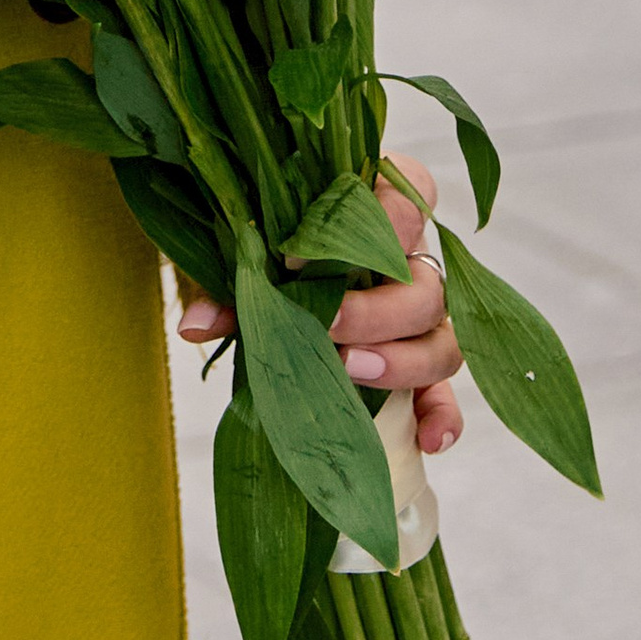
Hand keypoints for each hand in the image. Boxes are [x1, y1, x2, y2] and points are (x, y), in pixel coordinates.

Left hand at [176, 150, 464, 457]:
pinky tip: (428, 439)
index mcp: (379, 206)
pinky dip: (441, 416)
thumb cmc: (270, 242)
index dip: (368, 229)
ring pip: (442, 340)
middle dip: (377, 311)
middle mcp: (412, 259)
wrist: (275, 267)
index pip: (405, 200)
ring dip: (403, 362)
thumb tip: (194, 325)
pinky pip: (446, 392)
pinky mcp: (420, 365)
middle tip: (328, 325)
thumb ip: (231, 280)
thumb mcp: (251, 251)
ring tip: (354, 370)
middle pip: (425, 286)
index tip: (301, 255)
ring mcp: (422, 317)